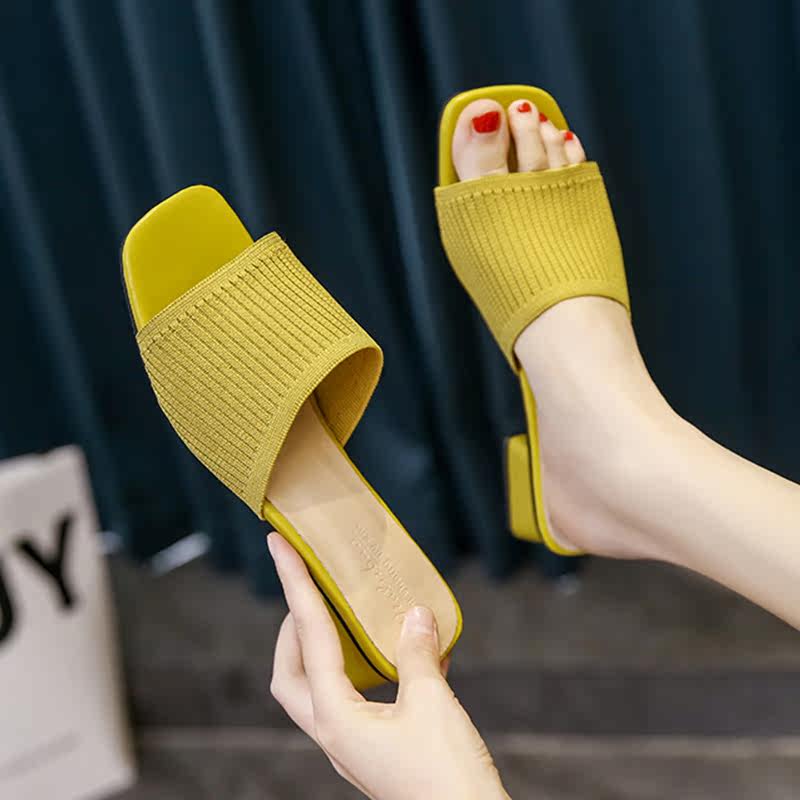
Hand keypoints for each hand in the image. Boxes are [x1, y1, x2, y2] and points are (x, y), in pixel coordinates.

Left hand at [267, 532, 509, 799]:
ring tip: (342, 618)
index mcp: (336, 719)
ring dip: (320, 651)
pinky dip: (355, 671)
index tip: (281, 548)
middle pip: (290, 675)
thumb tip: (413, 614)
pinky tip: (388, 656)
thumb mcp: (433, 703)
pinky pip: (349, 701)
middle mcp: (334, 734)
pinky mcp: (373, 751)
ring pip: (315, 691)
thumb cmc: (447, 779)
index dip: (295, 585)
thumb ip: (416, 653)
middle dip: (292, 629)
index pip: (308, 636)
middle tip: (308, 592)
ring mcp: (351, 747)